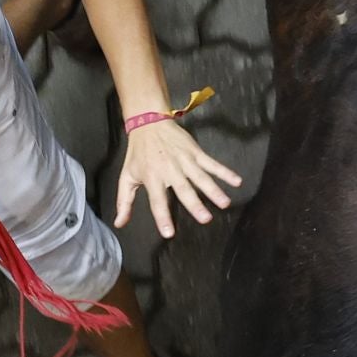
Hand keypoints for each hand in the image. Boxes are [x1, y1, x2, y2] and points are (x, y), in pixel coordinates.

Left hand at [116, 119, 241, 238]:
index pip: (157, 201)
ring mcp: (184, 160)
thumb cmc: (138, 154)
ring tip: (225, 203)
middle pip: (184, 189)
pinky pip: (212, 163)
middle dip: (195, 204)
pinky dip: (225, 172)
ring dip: (214, 190)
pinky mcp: (195, 152)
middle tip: (206, 219)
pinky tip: (237, 181)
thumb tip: (119, 224)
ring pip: (201, 177)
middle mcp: (169, 170)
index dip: (163, 217)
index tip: (169, 233)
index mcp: (152, 177)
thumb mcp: (126, 177)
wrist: (148, 123)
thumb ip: (124, 202)